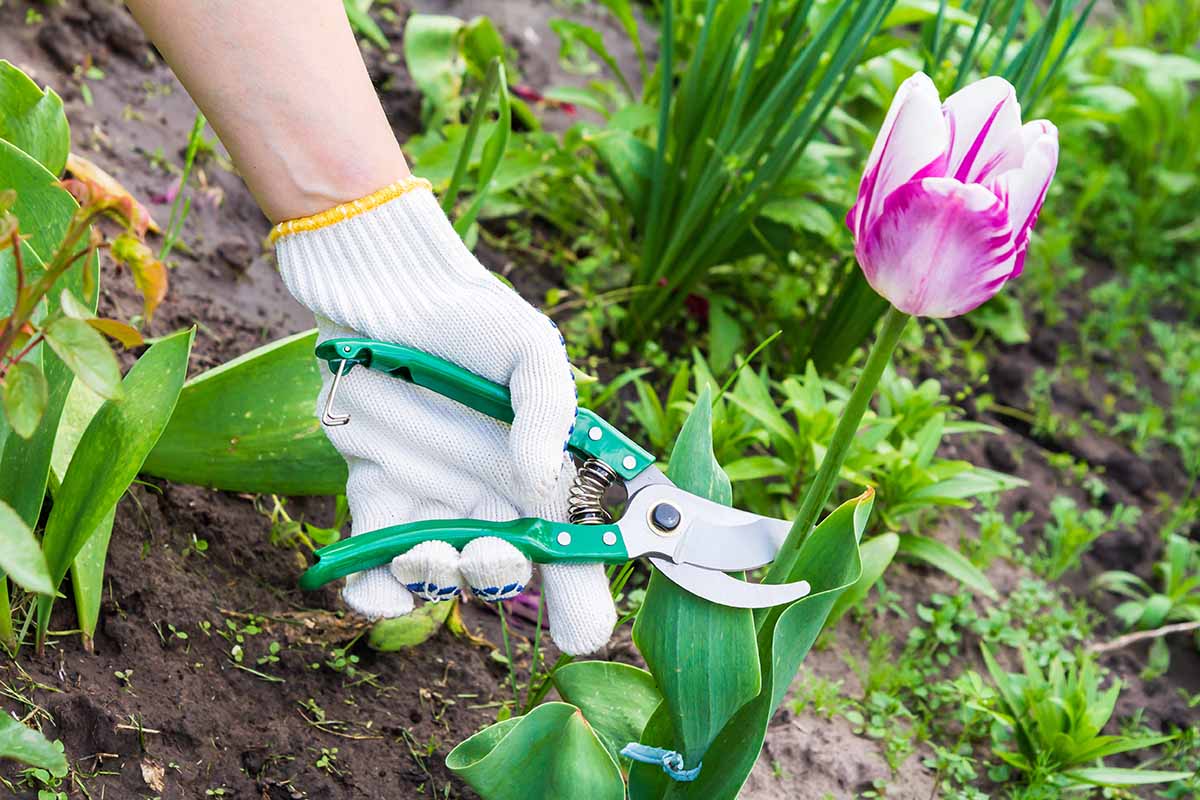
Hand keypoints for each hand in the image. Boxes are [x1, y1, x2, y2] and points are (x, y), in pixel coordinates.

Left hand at [274, 179, 617, 655]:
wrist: (390, 292)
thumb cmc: (472, 316)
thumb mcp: (530, 349)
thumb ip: (546, 409)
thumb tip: (538, 476)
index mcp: (541, 475)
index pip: (574, 552)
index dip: (582, 601)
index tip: (581, 630)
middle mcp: (491, 498)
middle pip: (503, 573)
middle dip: (496, 580)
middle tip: (489, 555)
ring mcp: (433, 499)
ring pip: (438, 574)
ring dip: (434, 579)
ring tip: (427, 549)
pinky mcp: (376, 491)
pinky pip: (372, 559)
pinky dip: (370, 590)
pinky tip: (371, 588)